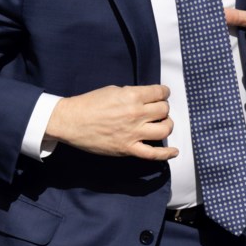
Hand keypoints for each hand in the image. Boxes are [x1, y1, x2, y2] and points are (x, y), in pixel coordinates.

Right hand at [44, 84, 177, 160]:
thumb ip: (132, 94)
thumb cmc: (89, 103)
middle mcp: (136, 114)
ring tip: (161, 123)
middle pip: (164, 110)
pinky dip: (167, 154)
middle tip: (157, 109)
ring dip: (166, 125)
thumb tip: (145, 99)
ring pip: (164, 129)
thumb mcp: (112, 90)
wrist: (71, 121)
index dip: (163, 92)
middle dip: (163, 108)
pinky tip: (174, 151)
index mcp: (132, 96)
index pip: (160, 92)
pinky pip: (153, 154)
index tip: (162, 94)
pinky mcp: (128, 148)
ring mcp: (134, 133)